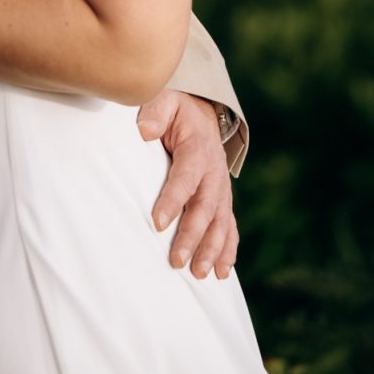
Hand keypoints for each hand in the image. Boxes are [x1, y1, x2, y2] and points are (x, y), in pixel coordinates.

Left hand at [137, 90, 237, 277]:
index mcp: (197, 149)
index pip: (185, 178)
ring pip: (220, 222)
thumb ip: (155, 111)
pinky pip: (229, 226)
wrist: (202, 111)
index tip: (157, 223)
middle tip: (176, 260)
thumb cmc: (176, 110)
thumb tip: (144, 131)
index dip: (173, 201)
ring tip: (200, 273)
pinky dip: (228, 250)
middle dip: (193, 236)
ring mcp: (221, 188)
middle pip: (205, 208)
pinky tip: (222, 272)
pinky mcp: (222, 199)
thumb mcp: (165, 100)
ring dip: (212, 249)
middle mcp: (214, 172)